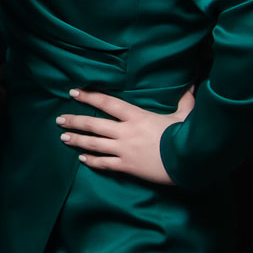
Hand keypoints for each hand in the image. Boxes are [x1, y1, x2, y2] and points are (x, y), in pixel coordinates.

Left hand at [56, 86, 195, 184]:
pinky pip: (104, 163)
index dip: (89, 96)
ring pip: (94, 144)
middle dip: (74, 121)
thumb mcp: (184, 116)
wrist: (188, 162)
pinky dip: (91, 161)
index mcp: (136, 116)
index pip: (107, 102)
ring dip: (77, 140)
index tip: (74, 92)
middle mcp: (125, 131)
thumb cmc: (185, 137)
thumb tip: (193, 86)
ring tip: (64, 138)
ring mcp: (124, 149)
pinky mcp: (127, 166)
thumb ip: (185, 101)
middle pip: (94, 124)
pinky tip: (82, 159)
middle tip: (59, 120)